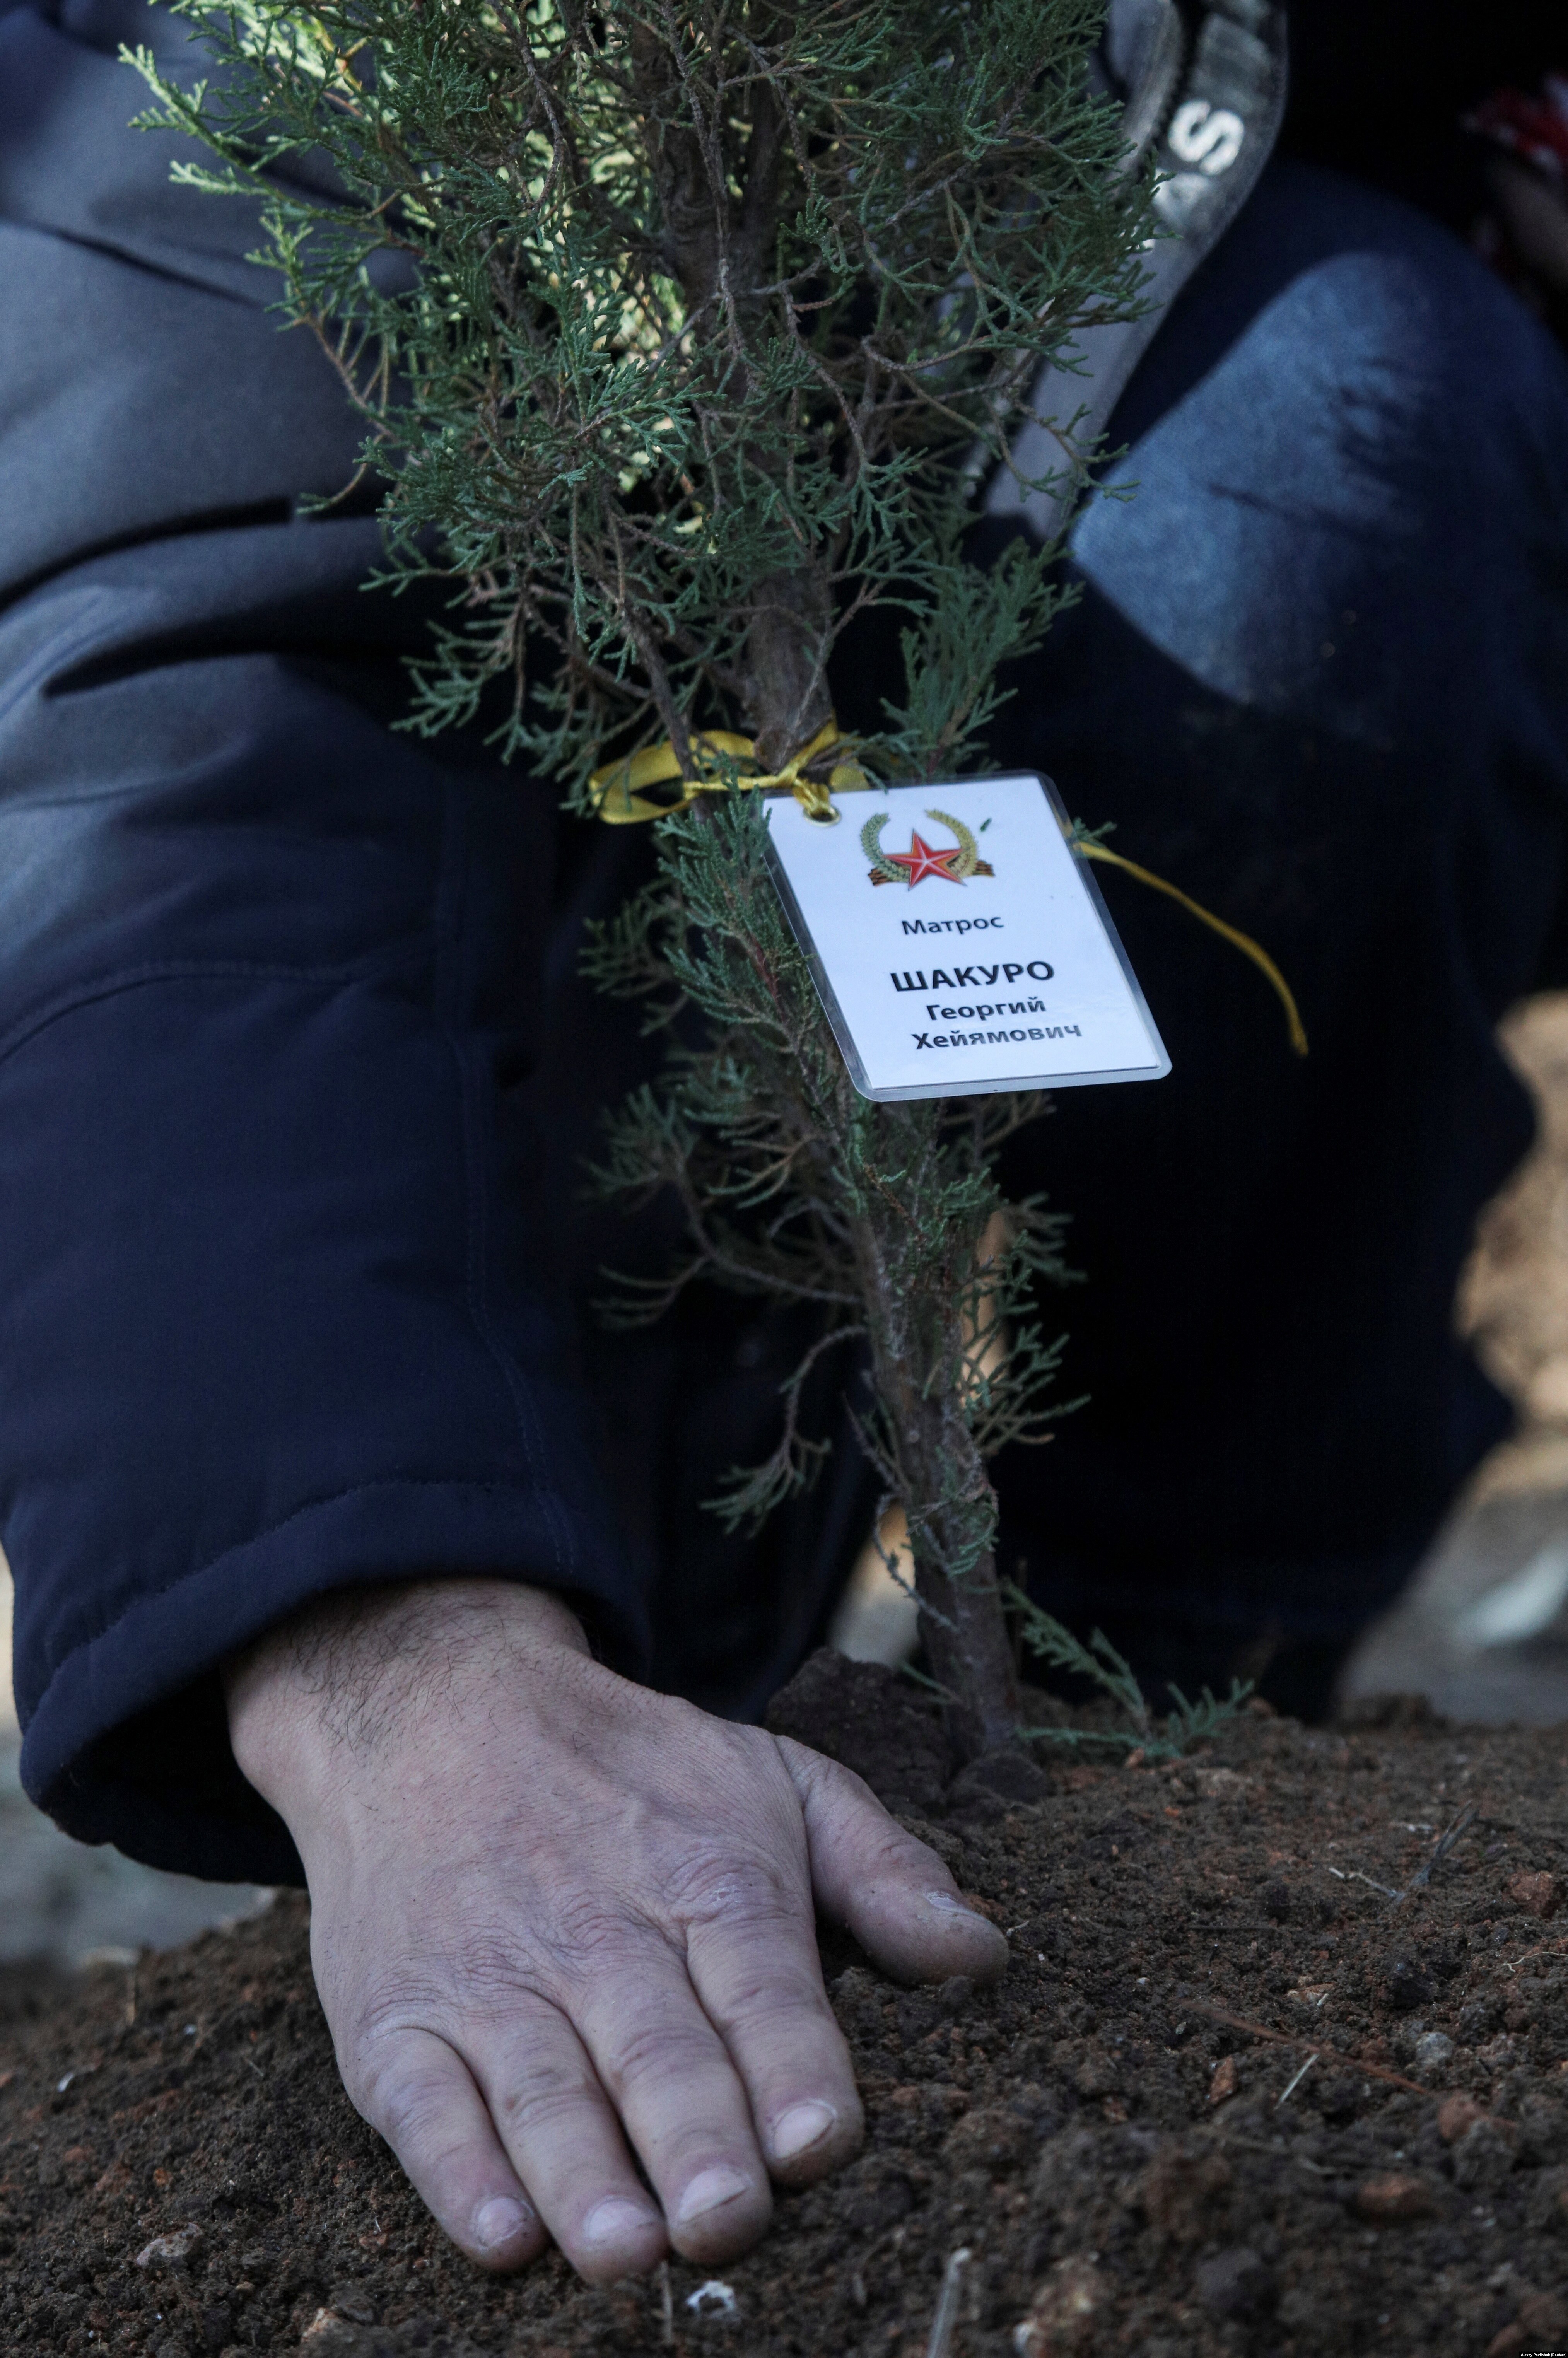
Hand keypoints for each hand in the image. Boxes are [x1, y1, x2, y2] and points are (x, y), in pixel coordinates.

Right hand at [225, 1579, 1005, 2283]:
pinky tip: (499, 2231)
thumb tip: (985, 1955)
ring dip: (584, 2177)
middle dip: (695, 2143)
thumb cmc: (631, 1770)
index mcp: (706, 1878)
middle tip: (726, 2224)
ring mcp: (488, 1980)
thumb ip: (881, 1867)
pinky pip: (422, 2104)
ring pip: (542, 2091)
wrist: (432, 1709)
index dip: (792, 2068)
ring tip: (626, 2252)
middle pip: (655, 2053)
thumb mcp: (773, 1777)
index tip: (819, 2143)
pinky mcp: (394, 2016)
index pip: (761, 1989)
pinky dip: (455, 2171)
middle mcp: (598, 1932)